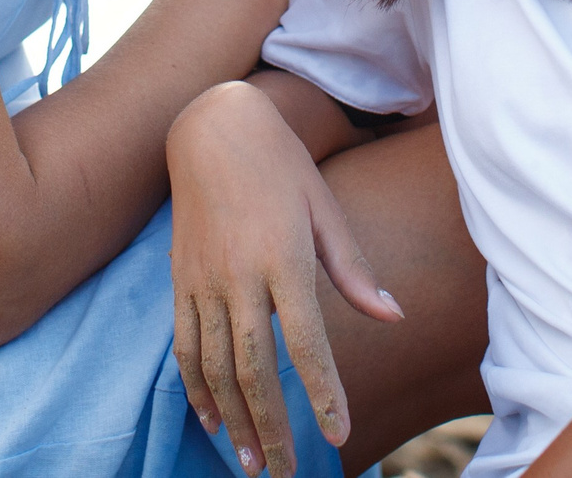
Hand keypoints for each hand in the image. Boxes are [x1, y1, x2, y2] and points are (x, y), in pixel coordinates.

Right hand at [168, 81, 402, 476]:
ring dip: (232, 420)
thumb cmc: (281, 167)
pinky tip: (209, 420)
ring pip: (213, 366)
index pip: (305, 341)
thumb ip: (353, 269)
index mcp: (282, 257)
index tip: (338, 434)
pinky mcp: (179, 280)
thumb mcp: (325, 208)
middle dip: (272, 425)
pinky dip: (195, 388)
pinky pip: (183, 345)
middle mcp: (238, 274)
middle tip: (288, 471)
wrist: (213, 129)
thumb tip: (392, 315)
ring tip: (249, 462)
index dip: (323, 392)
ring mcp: (202, 280)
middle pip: (252, 367)